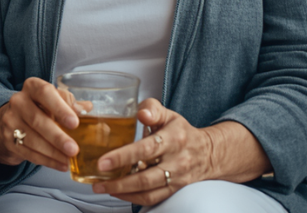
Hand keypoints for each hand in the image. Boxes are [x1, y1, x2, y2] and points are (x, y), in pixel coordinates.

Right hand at [0, 77, 84, 171]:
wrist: (11, 120)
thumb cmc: (39, 108)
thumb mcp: (53, 100)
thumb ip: (69, 103)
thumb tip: (86, 108)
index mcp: (32, 87)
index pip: (45, 93)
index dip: (60, 108)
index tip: (74, 123)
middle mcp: (18, 101)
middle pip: (37, 120)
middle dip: (57, 137)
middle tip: (74, 149)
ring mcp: (10, 121)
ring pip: (32, 139)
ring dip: (53, 152)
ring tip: (69, 160)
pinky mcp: (7, 139)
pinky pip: (28, 152)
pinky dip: (46, 160)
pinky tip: (60, 164)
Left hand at [90, 98, 216, 205]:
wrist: (208, 153)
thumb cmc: (181, 131)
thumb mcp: (169, 114)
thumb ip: (152, 109)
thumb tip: (141, 113)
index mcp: (173, 139)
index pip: (146, 149)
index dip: (123, 157)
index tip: (103, 161)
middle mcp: (176, 161)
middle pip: (146, 177)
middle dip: (119, 182)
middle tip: (97, 181)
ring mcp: (176, 179)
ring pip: (148, 191)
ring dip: (123, 192)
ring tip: (102, 188)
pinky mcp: (174, 190)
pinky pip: (153, 199)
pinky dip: (133, 198)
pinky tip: (117, 192)